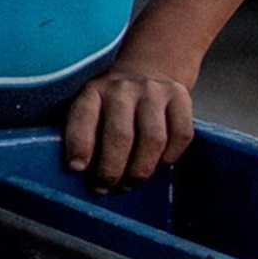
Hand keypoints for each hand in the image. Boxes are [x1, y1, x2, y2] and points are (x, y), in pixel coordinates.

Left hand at [62, 65, 193, 188]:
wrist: (148, 72)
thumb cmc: (113, 102)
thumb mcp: (90, 107)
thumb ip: (84, 133)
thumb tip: (81, 171)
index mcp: (93, 90)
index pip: (83, 117)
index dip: (79, 146)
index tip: (76, 169)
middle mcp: (123, 88)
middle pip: (120, 135)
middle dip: (111, 169)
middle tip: (105, 186)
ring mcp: (154, 92)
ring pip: (153, 139)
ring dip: (140, 170)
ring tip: (129, 183)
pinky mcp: (181, 99)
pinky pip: (180, 137)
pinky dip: (168, 159)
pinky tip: (156, 167)